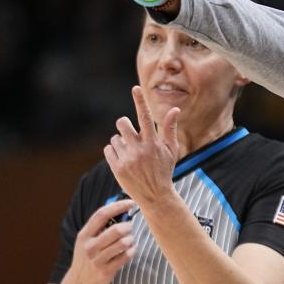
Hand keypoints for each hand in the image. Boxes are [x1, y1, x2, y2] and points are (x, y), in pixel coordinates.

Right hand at [67, 199, 136, 283]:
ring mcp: (98, 260)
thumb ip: (99, 226)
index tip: (131, 203)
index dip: (118, 206)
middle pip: (116, 230)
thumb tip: (120, 208)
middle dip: (128, 227)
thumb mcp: (86, 240)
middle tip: (129, 228)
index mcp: (84, 235)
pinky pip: (126, 256)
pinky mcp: (107, 271)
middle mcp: (90, 247)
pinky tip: (131, 250)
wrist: (79, 283)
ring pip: (123, 243)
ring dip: (131, 239)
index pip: (101, 215)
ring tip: (130, 240)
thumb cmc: (87, 257)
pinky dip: (132, 251)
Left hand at [104, 86, 180, 206]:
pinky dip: (114, 152)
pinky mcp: (117, 168)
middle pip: (122, 124)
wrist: (155, 196)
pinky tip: (123, 159)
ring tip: (129, 152)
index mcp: (153, 143)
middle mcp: (139, 149)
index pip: (146, 117)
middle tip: (129, 134)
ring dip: (120, 142)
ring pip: (115, 138)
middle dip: (124, 126)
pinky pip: (108, 149)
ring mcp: (127, 159)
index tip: (135, 88)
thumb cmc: (164, 170)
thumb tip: (174, 109)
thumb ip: (170, 128)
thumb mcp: (171, 150)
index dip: (140, 101)